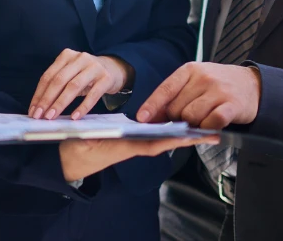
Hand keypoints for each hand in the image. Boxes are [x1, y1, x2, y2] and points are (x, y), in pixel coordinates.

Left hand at [29, 49, 131, 119]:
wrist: (114, 68)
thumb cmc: (87, 75)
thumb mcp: (71, 74)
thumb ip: (57, 85)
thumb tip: (40, 107)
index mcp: (66, 56)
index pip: (48, 76)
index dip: (39, 94)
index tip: (33, 110)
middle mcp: (80, 58)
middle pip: (59, 80)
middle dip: (47, 99)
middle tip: (40, 115)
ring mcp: (94, 67)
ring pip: (73, 86)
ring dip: (60, 103)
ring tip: (52, 117)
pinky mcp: (106, 78)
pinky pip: (93, 94)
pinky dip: (83, 106)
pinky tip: (75, 117)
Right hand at [59, 134, 218, 181]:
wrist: (70, 158)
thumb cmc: (77, 148)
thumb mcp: (84, 141)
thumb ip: (93, 138)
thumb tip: (102, 136)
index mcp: (125, 146)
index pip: (154, 143)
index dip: (173, 138)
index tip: (192, 134)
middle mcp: (133, 146)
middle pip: (165, 141)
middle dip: (188, 138)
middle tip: (213, 134)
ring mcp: (134, 144)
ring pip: (163, 138)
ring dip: (183, 133)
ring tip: (204, 128)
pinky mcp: (132, 140)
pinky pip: (155, 135)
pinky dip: (170, 131)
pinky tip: (181, 124)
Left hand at [135, 62, 260, 128]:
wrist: (253, 85)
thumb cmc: (219, 86)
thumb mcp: (196, 81)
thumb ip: (176, 95)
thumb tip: (153, 117)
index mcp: (190, 70)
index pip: (166, 89)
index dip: (152, 105)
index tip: (142, 118)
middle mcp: (203, 78)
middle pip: (177, 108)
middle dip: (177, 119)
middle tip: (187, 120)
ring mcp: (218, 90)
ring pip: (192, 117)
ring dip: (193, 125)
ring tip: (202, 121)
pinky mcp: (232, 104)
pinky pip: (212, 122)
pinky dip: (208, 129)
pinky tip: (211, 126)